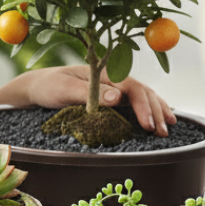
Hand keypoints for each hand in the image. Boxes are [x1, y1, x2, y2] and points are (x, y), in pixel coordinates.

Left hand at [12, 66, 175, 136]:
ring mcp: (112, 87)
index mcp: (104, 73)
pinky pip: (133, 102)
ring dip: (157, 110)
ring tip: (169, 126)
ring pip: (142, 95)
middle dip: (155, 111)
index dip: (143, 106)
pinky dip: (148, 109)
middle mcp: (112, 78)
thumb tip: (118, 97)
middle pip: (142, 91)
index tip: (148, 124)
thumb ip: (91, 93)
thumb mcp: (65, 89)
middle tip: (162, 132)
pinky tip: (157, 118)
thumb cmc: (48, 86)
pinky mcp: (109, 98)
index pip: (132, 87)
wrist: (36, 87)